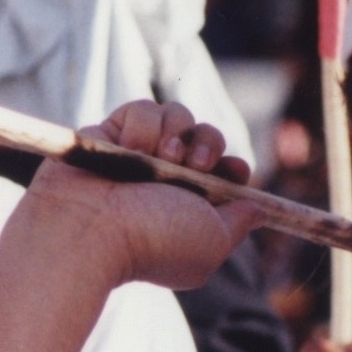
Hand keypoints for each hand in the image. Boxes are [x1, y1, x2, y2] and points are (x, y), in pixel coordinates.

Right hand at [22, 99, 260, 294]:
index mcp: (191, 205)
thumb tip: (257, 208)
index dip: (233, 167)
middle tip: (196, 164)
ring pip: (177, 115)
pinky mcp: (111, 132)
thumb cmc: (154, 240)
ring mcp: (138, 153)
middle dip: (209, 143)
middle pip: (205, 136)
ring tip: (162, 159)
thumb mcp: (212, 243)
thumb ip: (239, 223)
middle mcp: (165, 177)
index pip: (224, 171)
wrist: (94, 230)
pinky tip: (132, 151)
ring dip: (176, 134)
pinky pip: (143, 108)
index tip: (233, 172)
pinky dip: (143, 127)